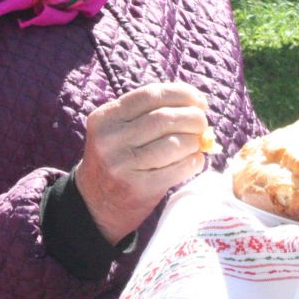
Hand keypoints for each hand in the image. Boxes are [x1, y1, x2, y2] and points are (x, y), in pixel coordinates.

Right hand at [72, 82, 210, 243]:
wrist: (96, 204)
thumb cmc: (119, 159)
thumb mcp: (120, 131)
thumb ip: (151, 114)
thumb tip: (197, 106)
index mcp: (106, 117)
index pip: (151, 94)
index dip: (182, 94)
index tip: (199, 101)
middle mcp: (110, 139)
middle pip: (165, 118)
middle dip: (194, 118)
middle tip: (202, 124)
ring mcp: (122, 164)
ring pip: (173, 143)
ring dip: (195, 141)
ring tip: (198, 143)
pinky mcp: (137, 187)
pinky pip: (178, 169)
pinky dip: (194, 162)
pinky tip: (195, 160)